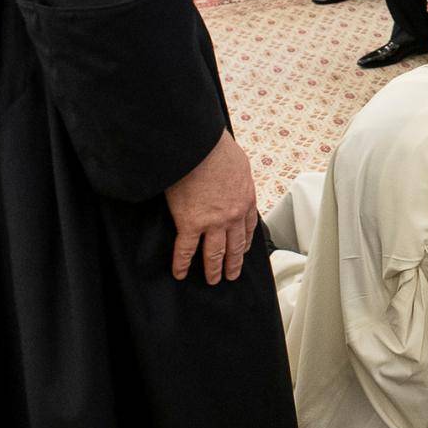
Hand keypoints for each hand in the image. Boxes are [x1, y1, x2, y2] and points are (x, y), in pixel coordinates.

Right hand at [165, 129, 258, 284]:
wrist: (200, 148)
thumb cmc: (217, 150)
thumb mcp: (239, 164)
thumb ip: (238, 178)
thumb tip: (235, 178)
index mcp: (245, 199)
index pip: (248, 228)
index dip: (245, 243)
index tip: (242, 252)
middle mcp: (232, 216)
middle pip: (234, 246)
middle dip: (233, 263)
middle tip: (231, 275)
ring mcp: (213, 222)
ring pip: (214, 253)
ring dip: (213, 269)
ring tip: (212, 280)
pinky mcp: (191, 223)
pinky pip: (186, 249)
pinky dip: (182, 264)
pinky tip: (180, 273)